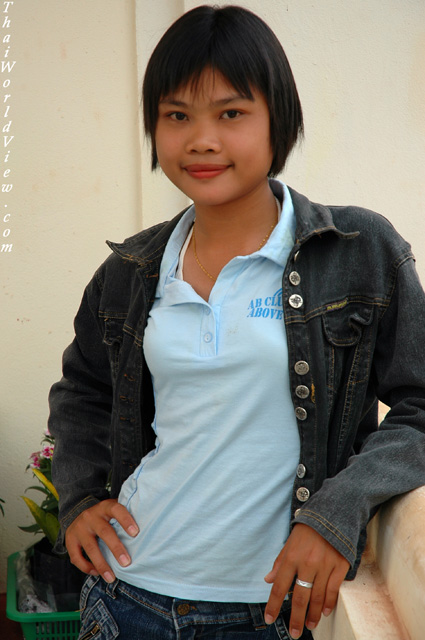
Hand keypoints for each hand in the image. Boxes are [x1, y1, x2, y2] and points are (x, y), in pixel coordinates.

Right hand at [65, 499, 138, 582]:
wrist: (77, 512)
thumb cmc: (104, 515)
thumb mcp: (113, 509)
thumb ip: (125, 516)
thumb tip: (148, 529)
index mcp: (105, 507)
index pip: (116, 509)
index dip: (126, 520)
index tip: (136, 533)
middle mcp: (91, 516)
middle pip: (104, 532)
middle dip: (116, 548)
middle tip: (127, 563)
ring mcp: (79, 528)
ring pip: (90, 548)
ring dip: (102, 564)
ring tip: (112, 578)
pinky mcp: (70, 540)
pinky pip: (76, 557)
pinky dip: (86, 567)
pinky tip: (96, 573)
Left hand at [264, 523, 349, 638]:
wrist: (332, 514)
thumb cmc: (307, 530)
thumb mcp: (289, 543)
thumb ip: (279, 562)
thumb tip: (268, 580)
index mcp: (291, 557)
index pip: (279, 586)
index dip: (273, 605)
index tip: (269, 619)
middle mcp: (307, 563)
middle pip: (299, 597)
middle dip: (295, 618)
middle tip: (294, 633)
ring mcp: (324, 565)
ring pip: (317, 597)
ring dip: (312, 614)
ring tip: (309, 625)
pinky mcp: (340, 566)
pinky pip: (333, 590)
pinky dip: (328, 603)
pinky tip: (324, 612)